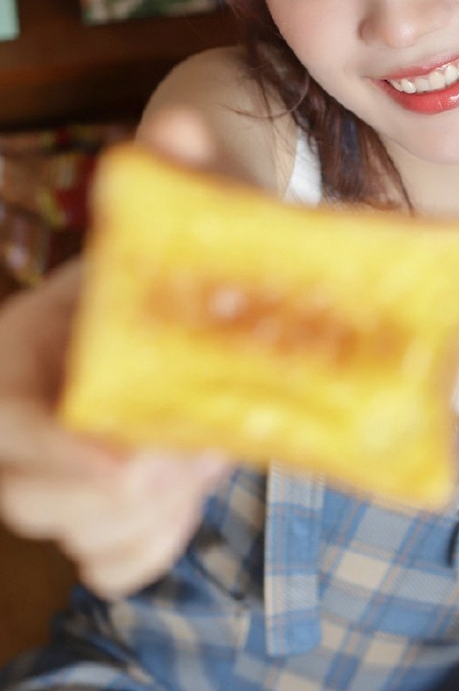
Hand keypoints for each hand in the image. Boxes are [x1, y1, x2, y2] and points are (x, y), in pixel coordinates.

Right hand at [0, 110, 230, 598]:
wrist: (177, 311)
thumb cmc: (162, 267)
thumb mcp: (168, 219)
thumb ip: (172, 174)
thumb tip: (179, 124)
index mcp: (15, 354)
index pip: (4, 421)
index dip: (58, 450)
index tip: (136, 456)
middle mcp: (19, 430)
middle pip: (39, 501)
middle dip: (132, 486)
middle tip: (205, 448)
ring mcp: (53, 485)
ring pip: (88, 540)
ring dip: (160, 511)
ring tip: (207, 451)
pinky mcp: (98, 523)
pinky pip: (120, 566)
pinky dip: (160, 542)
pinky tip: (192, 489)